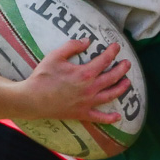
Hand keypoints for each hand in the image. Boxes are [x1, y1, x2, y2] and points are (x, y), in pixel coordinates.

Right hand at [14, 38, 130, 124]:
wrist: (32, 99)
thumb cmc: (42, 77)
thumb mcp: (55, 56)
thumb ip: (72, 46)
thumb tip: (87, 41)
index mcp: (84, 73)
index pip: (105, 60)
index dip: (113, 52)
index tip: (117, 47)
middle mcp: (90, 88)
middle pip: (112, 77)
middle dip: (122, 69)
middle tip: (127, 63)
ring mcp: (87, 102)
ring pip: (110, 95)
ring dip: (121, 88)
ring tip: (127, 83)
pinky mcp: (82, 113)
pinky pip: (99, 118)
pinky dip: (110, 118)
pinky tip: (118, 117)